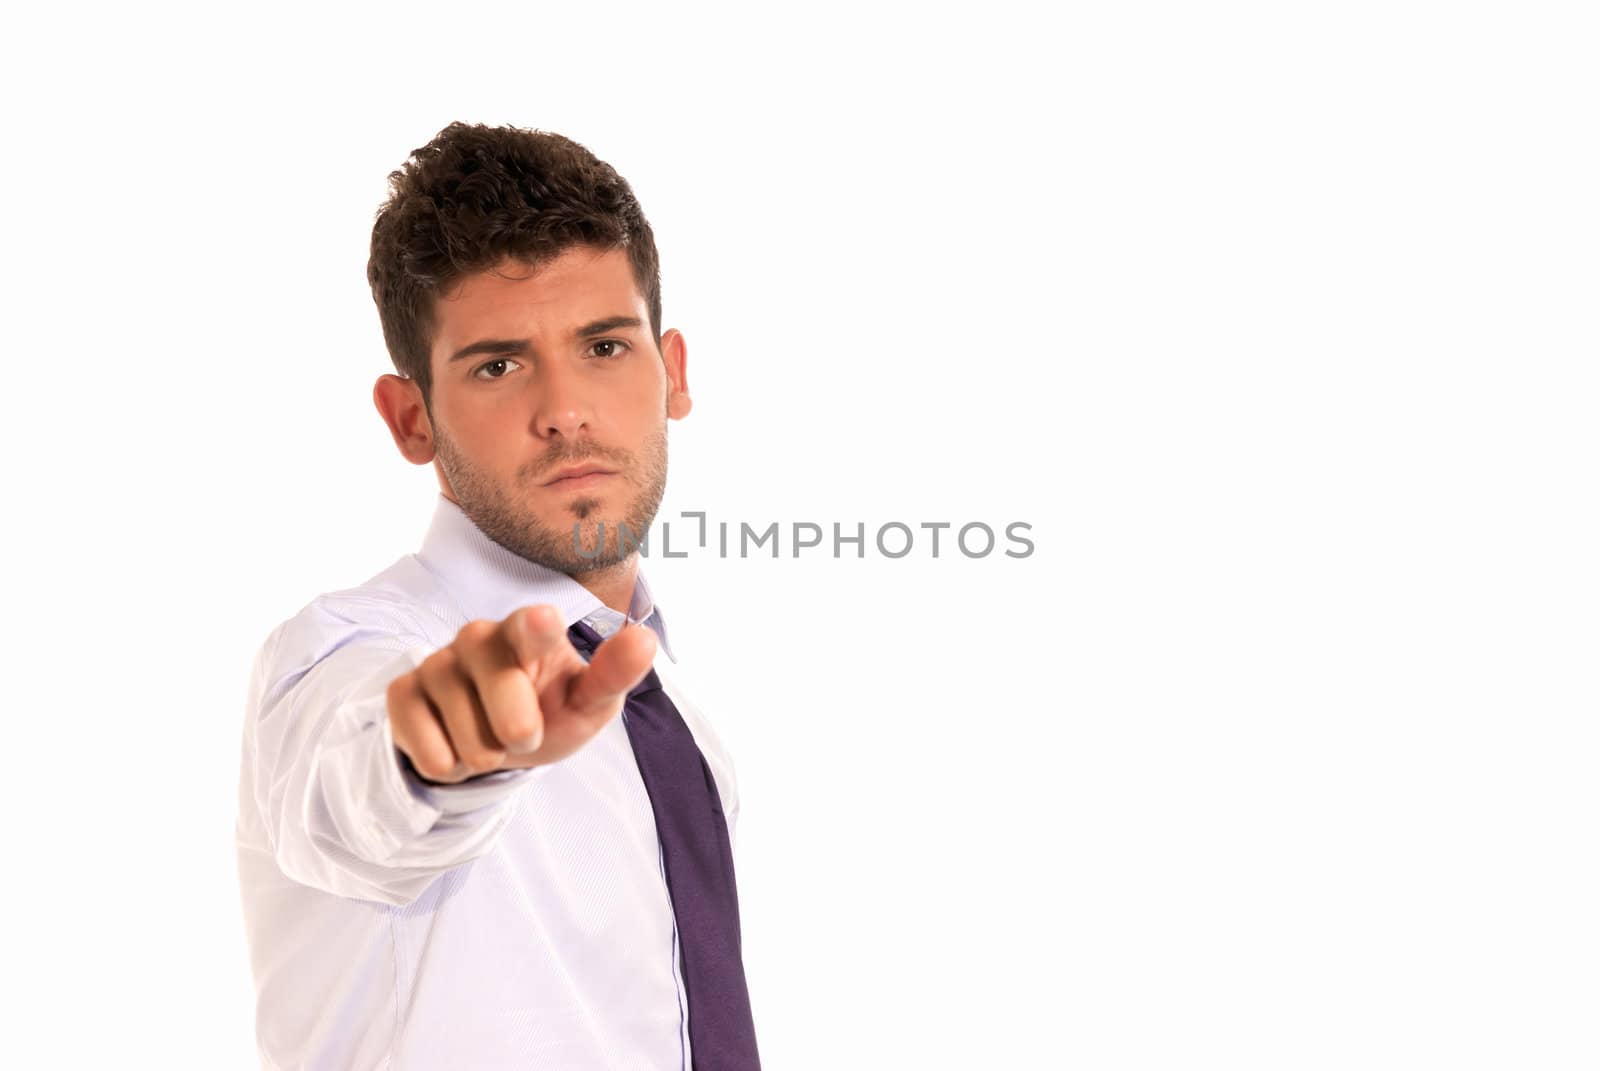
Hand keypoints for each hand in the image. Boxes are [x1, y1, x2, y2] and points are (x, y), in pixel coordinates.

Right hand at [386, 605, 656, 784]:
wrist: (498, 737)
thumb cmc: (552, 707)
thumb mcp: (590, 700)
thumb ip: (615, 673)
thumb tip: (645, 639)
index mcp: (529, 629)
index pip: (531, 627)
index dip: (536, 628)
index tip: (543, 621)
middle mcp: (478, 636)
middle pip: (503, 696)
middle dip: (522, 733)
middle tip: (526, 732)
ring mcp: (435, 663)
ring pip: (467, 738)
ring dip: (486, 755)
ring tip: (490, 736)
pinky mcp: (402, 693)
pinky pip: (430, 753)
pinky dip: (451, 765)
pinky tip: (456, 743)